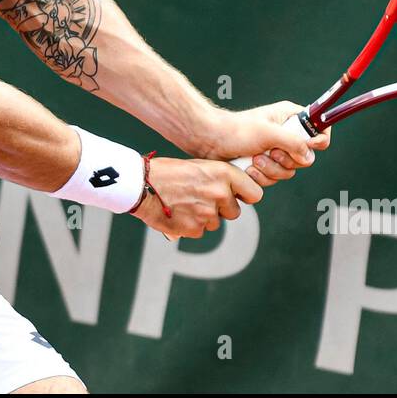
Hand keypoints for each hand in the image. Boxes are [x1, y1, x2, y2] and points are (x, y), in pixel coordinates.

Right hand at [128, 156, 262, 238]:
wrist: (142, 184)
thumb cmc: (167, 172)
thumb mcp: (199, 166)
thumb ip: (219, 180)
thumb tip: (233, 194)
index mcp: (223, 173)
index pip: (254, 193)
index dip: (245, 196)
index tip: (238, 196)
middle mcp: (220, 193)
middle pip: (234, 212)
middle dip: (221, 209)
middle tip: (201, 199)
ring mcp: (209, 213)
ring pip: (215, 223)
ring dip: (204, 217)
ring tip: (184, 203)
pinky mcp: (196, 229)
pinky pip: (199, 231)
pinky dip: (190, 225)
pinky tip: (177, 213)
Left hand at [197, 102, 331, 186]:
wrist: (209, 142)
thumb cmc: (235, 130)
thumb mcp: (268, 133)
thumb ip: (294, 142)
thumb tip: (309, 156)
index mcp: (290, 117)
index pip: (319, 128)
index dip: (318, 140)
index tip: (308, 146)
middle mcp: (285, 134)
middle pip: (304, 157)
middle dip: (285, 160)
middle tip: (269, 152)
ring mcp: (275, 151)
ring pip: (288, 171)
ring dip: (270, 170)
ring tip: (253, 160)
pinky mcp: (264, 165)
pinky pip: (273, 179)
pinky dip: (261, 177)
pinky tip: (248, 168)